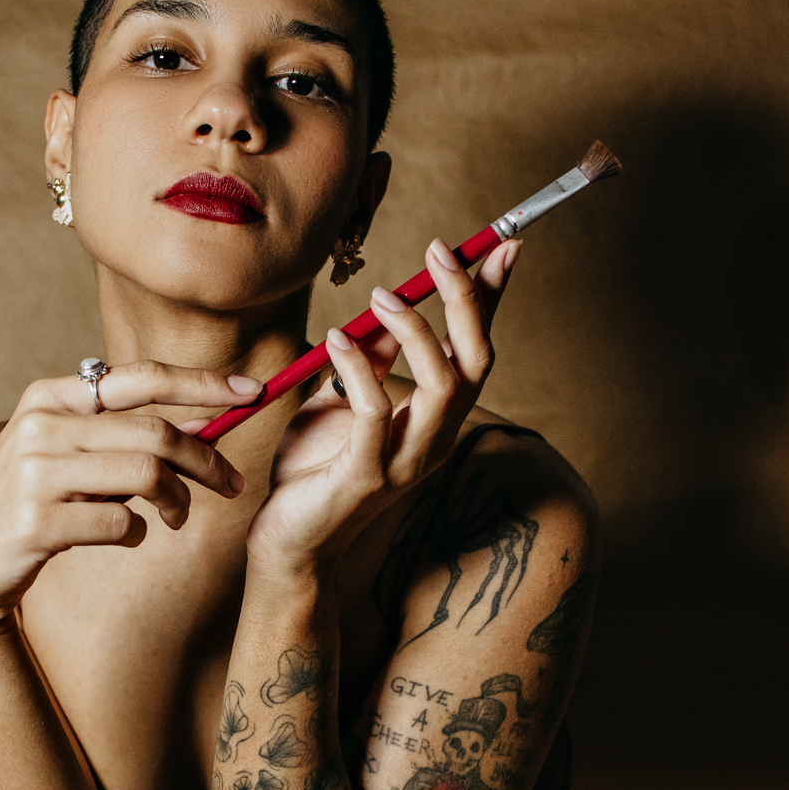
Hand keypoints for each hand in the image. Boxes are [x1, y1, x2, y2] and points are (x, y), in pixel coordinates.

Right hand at [0, 362, 258, 629]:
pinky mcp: (36, 521)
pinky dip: (138, 534)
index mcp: (49, 396)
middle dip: (207, 459)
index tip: (251, 391)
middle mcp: (41, 426)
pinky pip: (121, 524)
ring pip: (146, 476)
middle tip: (233, 484)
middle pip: (155, 432)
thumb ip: (119, 434)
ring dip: (177, 501)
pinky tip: (124, 536)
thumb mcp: (64, 454)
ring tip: (176, 517)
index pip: (141, 378)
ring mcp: (35, 473)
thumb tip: (203, 423)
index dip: (202, 383)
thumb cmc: (31, 505)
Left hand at [246, 237, 519, 571]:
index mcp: (434, 422)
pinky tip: (335, 339)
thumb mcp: (341, 403)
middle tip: (440, 250)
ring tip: (379, 296)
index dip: (491, 299)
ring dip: (416, 329)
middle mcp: (433, 442)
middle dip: (466, 300)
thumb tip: (389, 307)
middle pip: (474, 362)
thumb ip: (371, 363)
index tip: (500, 244)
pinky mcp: (365, 476)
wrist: (288, 545)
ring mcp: (404, 463)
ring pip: (442, 385)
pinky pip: (375, 412)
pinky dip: (359, 368)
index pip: (477, 351)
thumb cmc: (313, 474)